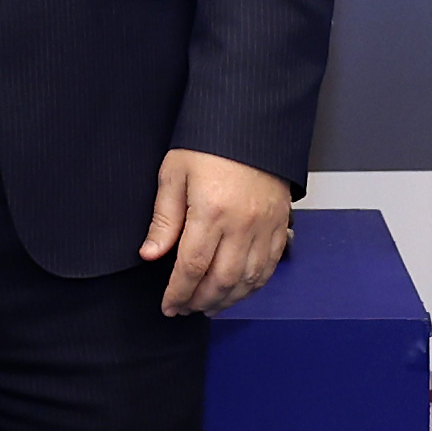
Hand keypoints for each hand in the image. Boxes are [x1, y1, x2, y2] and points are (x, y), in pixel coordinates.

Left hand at [141, 148, 295, 317]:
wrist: (251, 121)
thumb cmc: (208, 143)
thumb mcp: (174, 173)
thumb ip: (164, 219)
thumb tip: (151, 254)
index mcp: (211, 213)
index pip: (192, 268)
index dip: (178, 293)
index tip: (168, 306)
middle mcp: (242, 225)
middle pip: (221, 281)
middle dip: (200, 302)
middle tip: (185, 309)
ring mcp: (265, 226)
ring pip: (248, 280)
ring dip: (228, 300)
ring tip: (209, 306)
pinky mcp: (281, 224)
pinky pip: (270, 266)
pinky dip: (253, 285)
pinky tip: (239, 290)